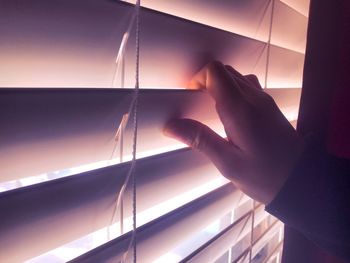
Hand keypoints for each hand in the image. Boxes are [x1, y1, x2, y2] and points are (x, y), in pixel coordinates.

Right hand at [164, 61, 303, 203]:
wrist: (301, 179)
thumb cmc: (265, 175)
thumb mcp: (229, 163)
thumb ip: (200, 140)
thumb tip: (171, 125)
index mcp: (240, 109)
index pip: (214, 72)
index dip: (196, 79)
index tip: (189, 98)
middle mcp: (253, 98)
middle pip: (223, 70)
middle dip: (204, 82)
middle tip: (197, 106)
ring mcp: (264, 100)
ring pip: (236, 76)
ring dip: (219, 86)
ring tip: (211, 110)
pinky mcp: (269, 106)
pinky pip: (247, 86)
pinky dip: (232, 91)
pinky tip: (229, 114)